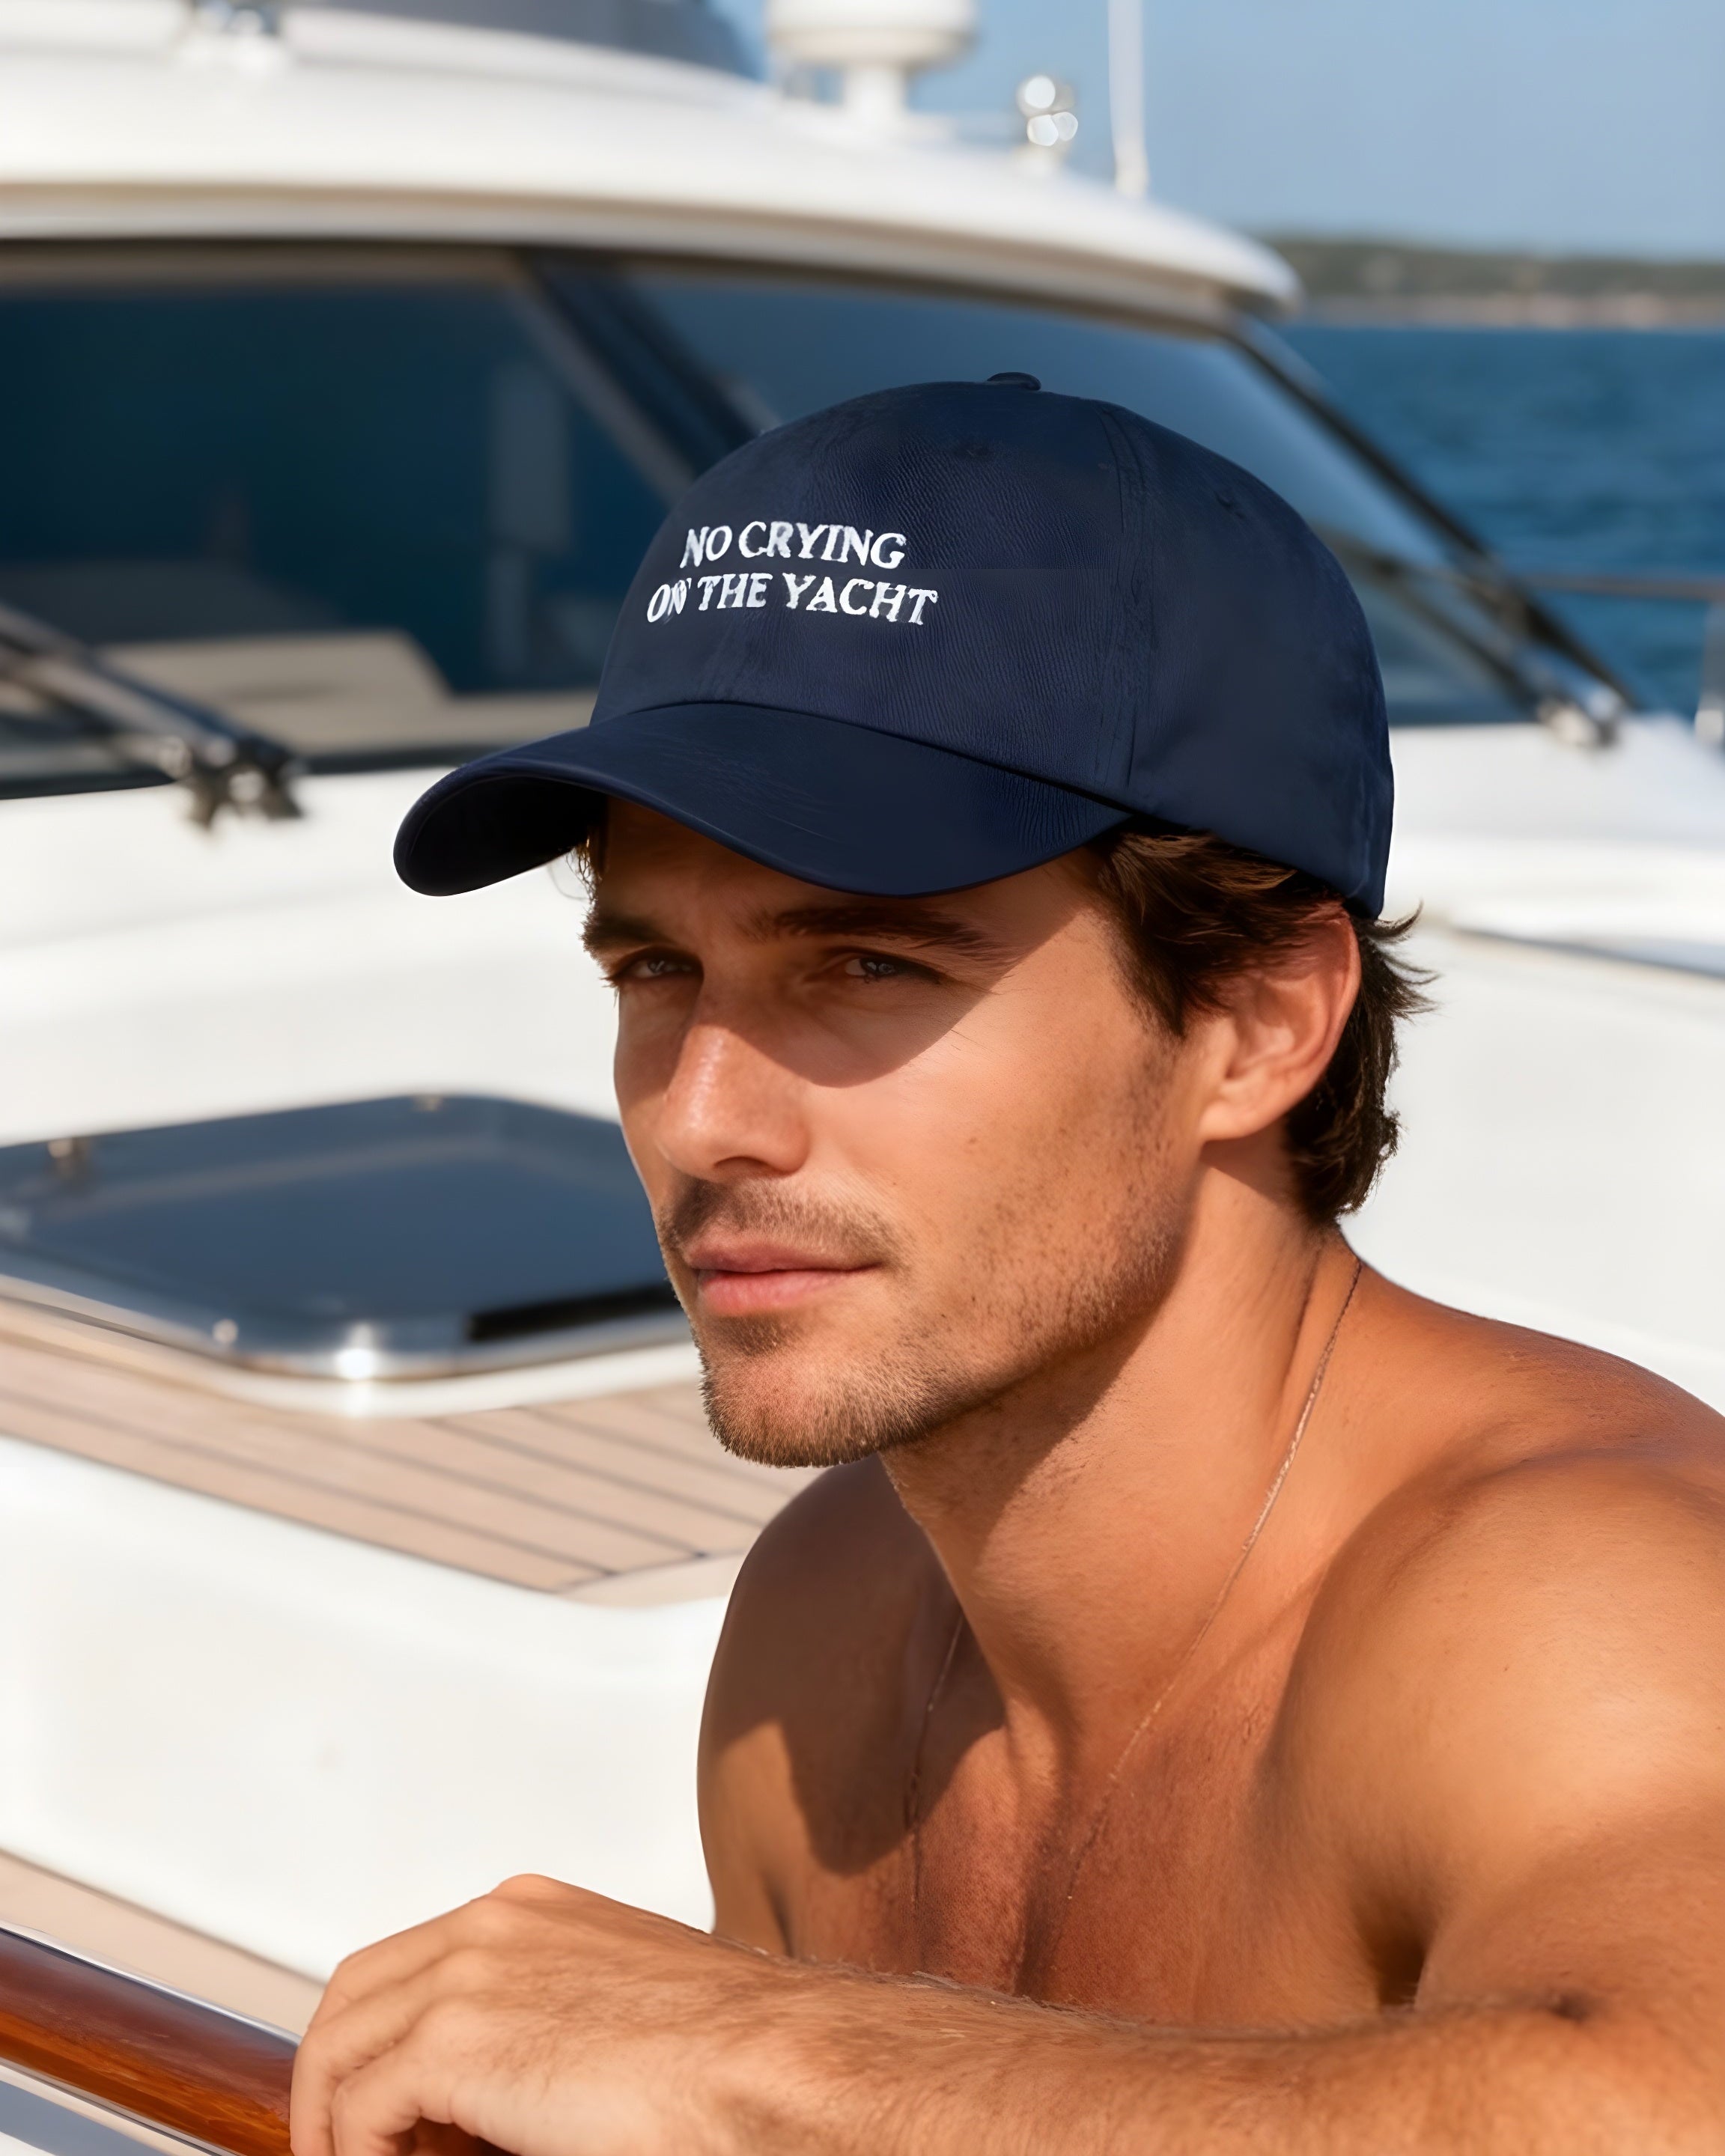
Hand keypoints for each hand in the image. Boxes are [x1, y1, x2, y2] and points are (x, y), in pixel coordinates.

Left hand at [289, 1875, 790, 2155]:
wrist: (769, 2066)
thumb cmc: (724, 2058)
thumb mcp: (618, 2012)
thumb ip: (545, 2025)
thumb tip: (495, 2094)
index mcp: (533, 1911)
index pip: (412, 1962)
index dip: (381, 2038)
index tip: (381, 2109)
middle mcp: (493, 1924)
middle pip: (356, 1993)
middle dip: (335, 2074)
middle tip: (347, 2144)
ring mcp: (470, 1973)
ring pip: (340, 2047)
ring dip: (336, 2122)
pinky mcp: (456, 2040)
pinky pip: (360, 2109)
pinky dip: (355, 2153)